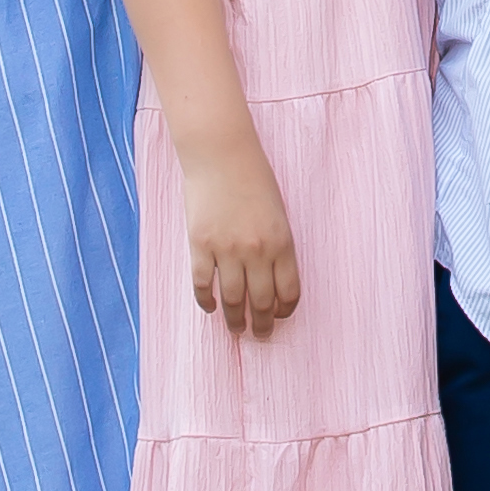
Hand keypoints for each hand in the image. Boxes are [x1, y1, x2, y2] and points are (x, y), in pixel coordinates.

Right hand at [181, 137, 300, 334]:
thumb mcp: (278, 213)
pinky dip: (207, 301)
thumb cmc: (253, 179)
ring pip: (233, 300)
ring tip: (236, 330)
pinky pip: (204, 285)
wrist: (222, 155)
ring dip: (235, 321)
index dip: (284, 310)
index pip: (288, 292)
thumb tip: (270, 281)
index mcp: (282, 242)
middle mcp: (257, 251)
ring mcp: (227, 249)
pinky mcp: (201, 245)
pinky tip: (211, 308)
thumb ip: (276, 246)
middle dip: (262, 325)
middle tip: (260, 335)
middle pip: (261, 303)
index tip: (279, 316)